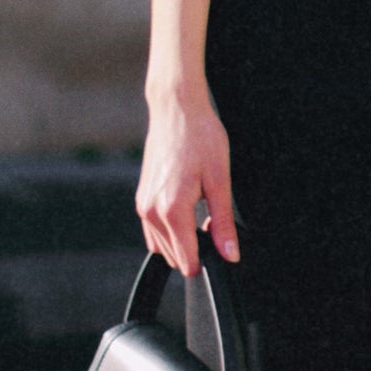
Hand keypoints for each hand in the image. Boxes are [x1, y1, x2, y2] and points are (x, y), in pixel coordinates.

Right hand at [137, 91, 238, 270]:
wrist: (176, 110)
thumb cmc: (200, 138)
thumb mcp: (220, 181)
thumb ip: (223, 223)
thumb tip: (229, 254)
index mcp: (172, 210)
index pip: (186, 260)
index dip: (207, 259)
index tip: (219, 243)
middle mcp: (151, 212)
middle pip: (173, 257)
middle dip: (195, 248)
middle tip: (212, 219)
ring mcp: (143, 206)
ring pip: (161, 247)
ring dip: (182, 240)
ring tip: (200, 210)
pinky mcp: (141, 198)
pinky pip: (153, 231)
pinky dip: (170, 230)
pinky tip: (186, 208)